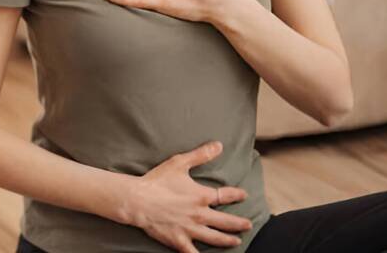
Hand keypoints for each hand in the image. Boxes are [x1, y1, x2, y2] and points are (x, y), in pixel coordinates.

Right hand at [115, 141, 253, 251]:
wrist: (138, 200)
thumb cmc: (157, 181)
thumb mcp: (179, 163)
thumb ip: (200, 155)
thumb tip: (219, 145)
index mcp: (201, 196)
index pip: (225, 196)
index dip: (236, 195)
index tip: (243, 195)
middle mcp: (200, 215)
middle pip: (225, 221)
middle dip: (239, 223)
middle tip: (248, 224)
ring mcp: (191, 230)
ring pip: (215, 238)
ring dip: (228, 240)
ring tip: (236, 241)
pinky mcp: (179, 241)